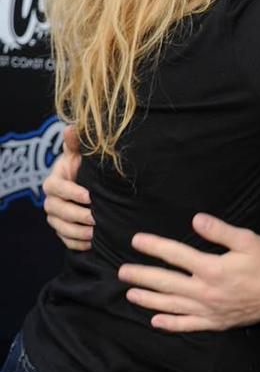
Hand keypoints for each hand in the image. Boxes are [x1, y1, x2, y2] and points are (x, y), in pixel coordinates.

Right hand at [43, 125, 93, 250]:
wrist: (88, 185)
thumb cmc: (84, 168)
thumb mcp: (81, 155)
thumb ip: (76, 144)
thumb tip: (71, 127)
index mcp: (53, 181)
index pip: (57, 188)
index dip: (72, 192)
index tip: (89, 195)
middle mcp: (50, 200)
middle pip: (58, 210)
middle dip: (77, 214)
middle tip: (96, 218)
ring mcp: (54, 217)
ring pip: (61, 227)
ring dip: (78, 231)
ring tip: (95, 233)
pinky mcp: (61, 230)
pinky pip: (65, 240)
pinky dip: (77, 243)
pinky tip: (92, 243)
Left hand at [118, 214, 259, 331]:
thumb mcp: (247, 240)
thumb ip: (219, 231)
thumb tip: (195, 219)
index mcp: (212, 268)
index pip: (176, 255)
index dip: (154, 247)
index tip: (136, 241)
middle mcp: (206, 292)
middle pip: (167, 283)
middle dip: (142, 276)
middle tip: (122, 272)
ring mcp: (210, 310)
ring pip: (172, 306)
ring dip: (149, 300)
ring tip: (130, 294)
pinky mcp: (216, 322)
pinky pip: (188, 325)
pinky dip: (170, 324)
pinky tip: (156, 321)